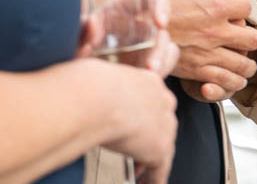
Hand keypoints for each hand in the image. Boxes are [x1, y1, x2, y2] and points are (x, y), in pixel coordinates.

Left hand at [79, 0, 178, 75]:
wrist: (66, 70)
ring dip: (163, 63)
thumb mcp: (72, 33)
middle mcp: (136, 26)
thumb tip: (92, 23)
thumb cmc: (71, 43)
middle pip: (161, 31)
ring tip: (149, 79)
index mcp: (122, 9)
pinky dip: (160, 75)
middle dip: (160, 49)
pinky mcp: (144, 65)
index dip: (161, 4)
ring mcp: (143, 47)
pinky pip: (162, 67)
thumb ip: (80, 28)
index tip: (160, 22)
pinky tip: (147, 85)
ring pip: (167, 50)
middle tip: (151, 67)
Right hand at [97, 64, 176, 180]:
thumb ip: (106, 93)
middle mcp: (162, 102)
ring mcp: (164, 126)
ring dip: (148, 162)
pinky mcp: (159, 148)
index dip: (142, 120)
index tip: (133, 128)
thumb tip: (92, 101)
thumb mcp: (102, 82)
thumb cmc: (92, 87)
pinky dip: (152, 180)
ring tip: (137, 172)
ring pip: (162, 148)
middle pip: (161, 125)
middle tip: (134, 153)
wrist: (98, 97)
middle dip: (148, 141)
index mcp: (149, 82)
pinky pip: (159, 170)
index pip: (152, 104)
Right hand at [154, 0, 256, 99]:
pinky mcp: (198, 72)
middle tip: (241, 40)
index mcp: (214, 7)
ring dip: (245, 63)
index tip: (233, 14)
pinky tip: (231, 76)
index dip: (241, 11)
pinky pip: (228, 80)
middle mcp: (216, 31)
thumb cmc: (151, 5)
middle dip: (249, 39)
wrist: (130, 28)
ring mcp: (209, 53)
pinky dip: (233, 80)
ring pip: (245, 64)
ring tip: (241, 61)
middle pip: (254, 39)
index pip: (247, 8)